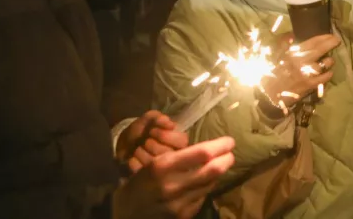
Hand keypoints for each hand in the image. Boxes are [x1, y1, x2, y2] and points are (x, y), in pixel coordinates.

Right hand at [112, 136, 235, 218]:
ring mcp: (179, 203)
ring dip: (218, 173)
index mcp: (162, 166)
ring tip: (220, 165)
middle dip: (226, 160)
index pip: (202, 153)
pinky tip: (205, 182)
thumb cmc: (137, 184)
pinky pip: (202, 197)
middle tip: (230, 154)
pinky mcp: (182, 216)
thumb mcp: (152, 164)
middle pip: (213, 170)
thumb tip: (205, 151)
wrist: (121, 214)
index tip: (229, 141)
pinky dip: (207, 187)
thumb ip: (177, 159)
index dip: (220, 146)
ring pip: (210, 184)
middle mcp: (173, 185)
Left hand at [116, 111, 189, 173]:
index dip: (165, 136)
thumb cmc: (140, 132)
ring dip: (142, 152)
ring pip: (156, 163)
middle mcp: (174, 157)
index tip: (152, 131)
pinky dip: (134, 162)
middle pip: (169, 153)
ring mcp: (162, 171)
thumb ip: (158, 118)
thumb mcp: (147, 121)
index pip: (182, 141)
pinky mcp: (148, 180)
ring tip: (138, 149)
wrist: (123, 147)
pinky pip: (142, 172)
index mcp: (179, 143)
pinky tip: (132, 158)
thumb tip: (170, 124)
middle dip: (152, 144)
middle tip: (145, 141)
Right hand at [262, 34, 340, 108]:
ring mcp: (307, 73)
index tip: (331, 35)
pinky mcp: (311, 85)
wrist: (269, 94)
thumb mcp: (276, 57)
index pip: (312, 42)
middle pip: (321, 49)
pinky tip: (328, 72)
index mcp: (293, 53)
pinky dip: (328, 74)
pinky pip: (325, 77)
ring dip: (329, 60)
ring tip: (329, 60)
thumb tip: (291, 36)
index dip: (323, 37)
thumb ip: (284, 45)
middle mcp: (302, 61)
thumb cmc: (272, 74)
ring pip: (325, 63)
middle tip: (337, 40)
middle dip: (331, 43)